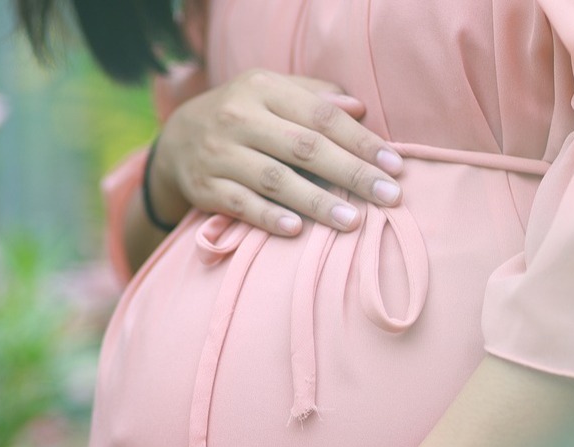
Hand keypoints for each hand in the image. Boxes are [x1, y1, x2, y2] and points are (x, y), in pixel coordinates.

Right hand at [148, 69, 404, 236]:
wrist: (177, 139)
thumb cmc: (245, 115)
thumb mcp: (273, 93)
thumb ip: (315, 96)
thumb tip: (359, 108)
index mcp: (263, 88)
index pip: (321, 116)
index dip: (361, 141)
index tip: (396, 166)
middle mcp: (238, 117)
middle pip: (304, 147)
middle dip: (351, 173)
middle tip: (389, 197)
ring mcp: (219, 153)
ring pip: (275, 179)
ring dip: (317, 202)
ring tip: (353, 221)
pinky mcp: (205, 187)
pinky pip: (241, 205)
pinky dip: (269, 218)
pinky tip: (297, 231)